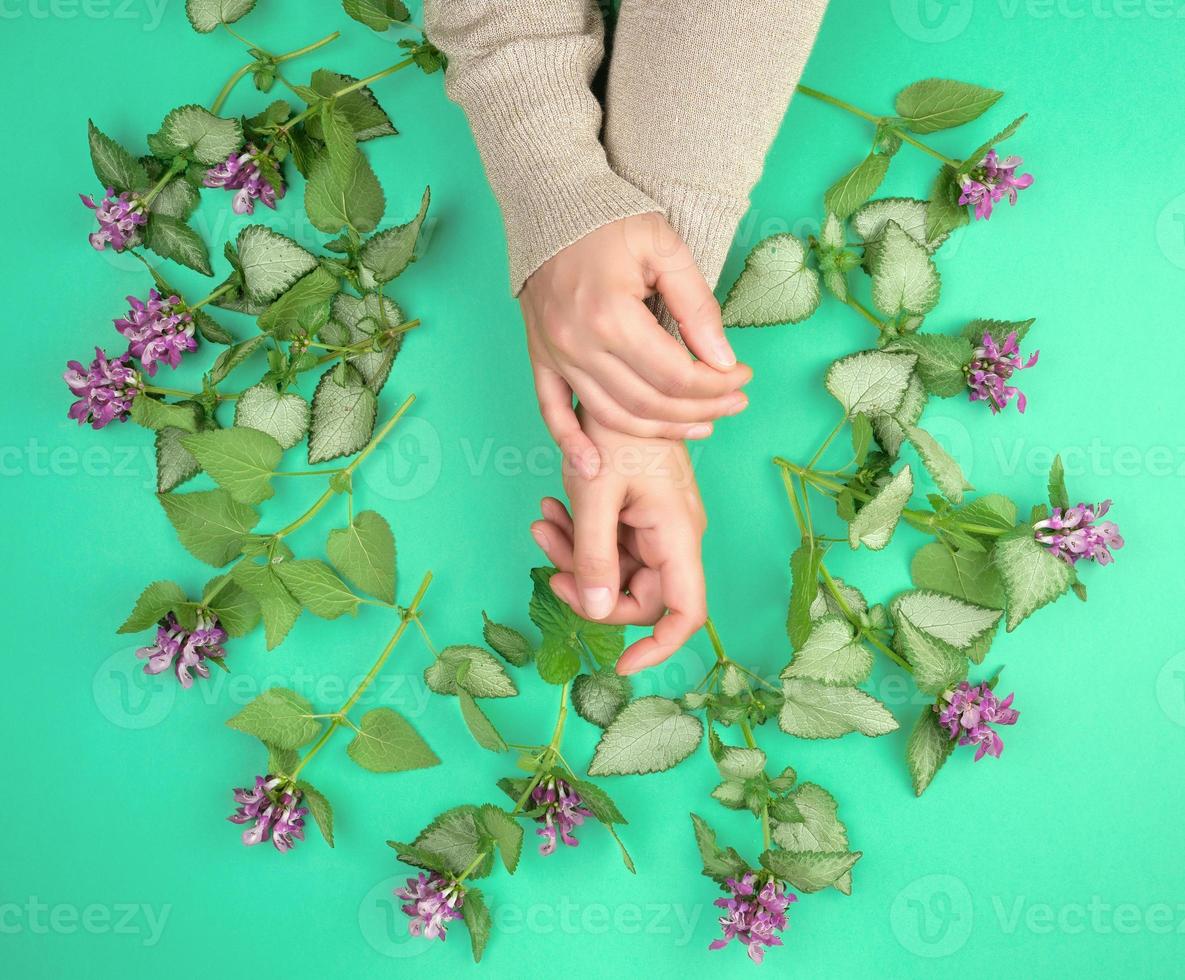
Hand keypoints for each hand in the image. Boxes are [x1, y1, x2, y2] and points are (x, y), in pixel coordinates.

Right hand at [519, 213, 751, 477]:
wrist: (551, 202)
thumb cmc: (612, 218)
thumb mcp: (666, 249)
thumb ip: (696, 306)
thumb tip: (723, 361)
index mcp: (611, 315)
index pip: (675, 374)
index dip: (717, 384)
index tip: (743, 377)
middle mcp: (578, 343)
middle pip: (648, 401)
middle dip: (700, 409)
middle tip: (734, 403)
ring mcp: (556, 354)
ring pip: (612, 415)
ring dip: (659, 429)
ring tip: (700, 425)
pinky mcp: (540, 357)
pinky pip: (552, 411)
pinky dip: (572, 444)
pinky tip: (595, 469)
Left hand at [528, 413, 707, 674]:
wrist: (624, 374)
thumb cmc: (615, 428)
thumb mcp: (596, 494)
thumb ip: (595, 556)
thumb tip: (598, 613)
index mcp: (677, 536)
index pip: (686, 614)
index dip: (658, 648)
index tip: (619, 666)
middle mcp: (675, 535)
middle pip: (639, 594)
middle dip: (590, 586)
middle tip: (548, 562)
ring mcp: (658, 522)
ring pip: (618, 566)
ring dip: (577, 555)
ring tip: (542, 524)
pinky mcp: (641, 508)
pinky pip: (612, 539)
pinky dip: (581, 533)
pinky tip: (552, 510)